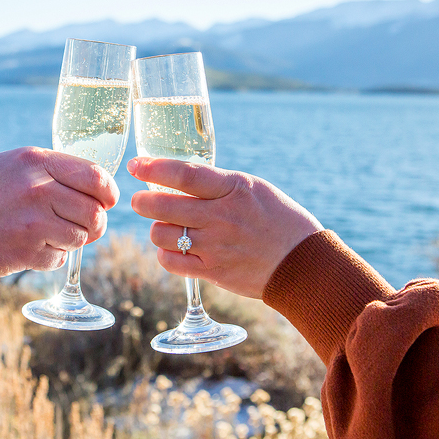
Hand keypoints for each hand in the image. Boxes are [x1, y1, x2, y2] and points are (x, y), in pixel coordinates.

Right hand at [0, 147, 118, 282]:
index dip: (108, 193)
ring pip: (82, 237)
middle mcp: (38, 188)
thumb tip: (96, 187)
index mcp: (37, 161)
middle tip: (83, 227)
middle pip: (94, 211)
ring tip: (49, 236)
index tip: (107, 201)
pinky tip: (30, 248)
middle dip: (94, 224)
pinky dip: (50, 257)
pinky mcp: (26, 250)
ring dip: (71, 241)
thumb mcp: (14, 166)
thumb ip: (53, 171)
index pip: (95, 176)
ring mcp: (33, 221)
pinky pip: (60, 258)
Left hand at [128, 157, 322, 298]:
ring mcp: (216, 246)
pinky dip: (165, 254)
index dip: (154, 168)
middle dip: (143, 202)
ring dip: (156, 229)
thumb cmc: (279, 220)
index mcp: (233, 189)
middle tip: (139, 200)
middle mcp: (222, 216)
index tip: (136, 166)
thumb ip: (218, 184)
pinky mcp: (213, 272)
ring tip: (164, 226)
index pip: (184, 174)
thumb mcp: (253, 189)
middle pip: (163, 206)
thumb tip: (179, 177)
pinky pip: (171, 262)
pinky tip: (172, 248)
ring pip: (161, 235)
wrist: (303, 263)